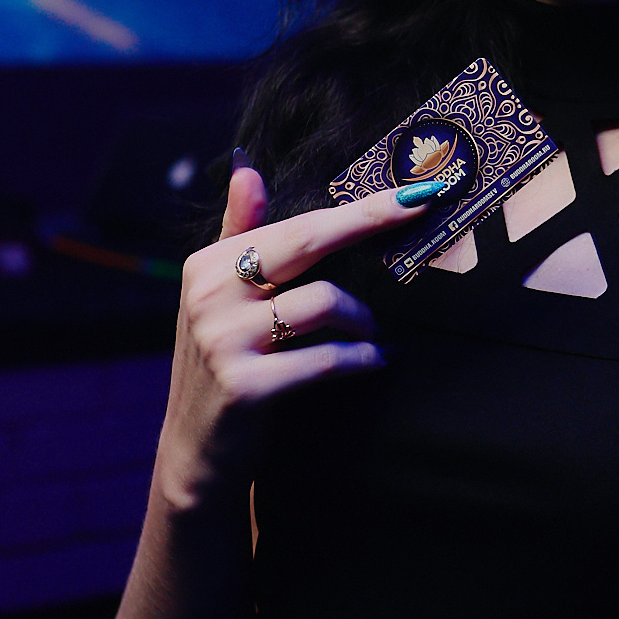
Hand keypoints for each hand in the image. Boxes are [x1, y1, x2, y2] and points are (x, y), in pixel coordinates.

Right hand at [153, 155, 440, 510]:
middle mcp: (210, 295)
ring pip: (323, 302)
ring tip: (371, 331)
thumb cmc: (223, 364)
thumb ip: (237, 231)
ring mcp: (223, 341)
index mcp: (208, 264)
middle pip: (305, 242)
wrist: (197, 451)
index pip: (294, 224)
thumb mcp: (219, 296)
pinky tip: (377, 359)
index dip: (357, 208)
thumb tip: (247, 167)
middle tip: (421, 209)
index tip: (411, 193)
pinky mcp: (245, 387)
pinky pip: (325, 359)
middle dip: (369, 221)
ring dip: (363, 318)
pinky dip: (361, 358)